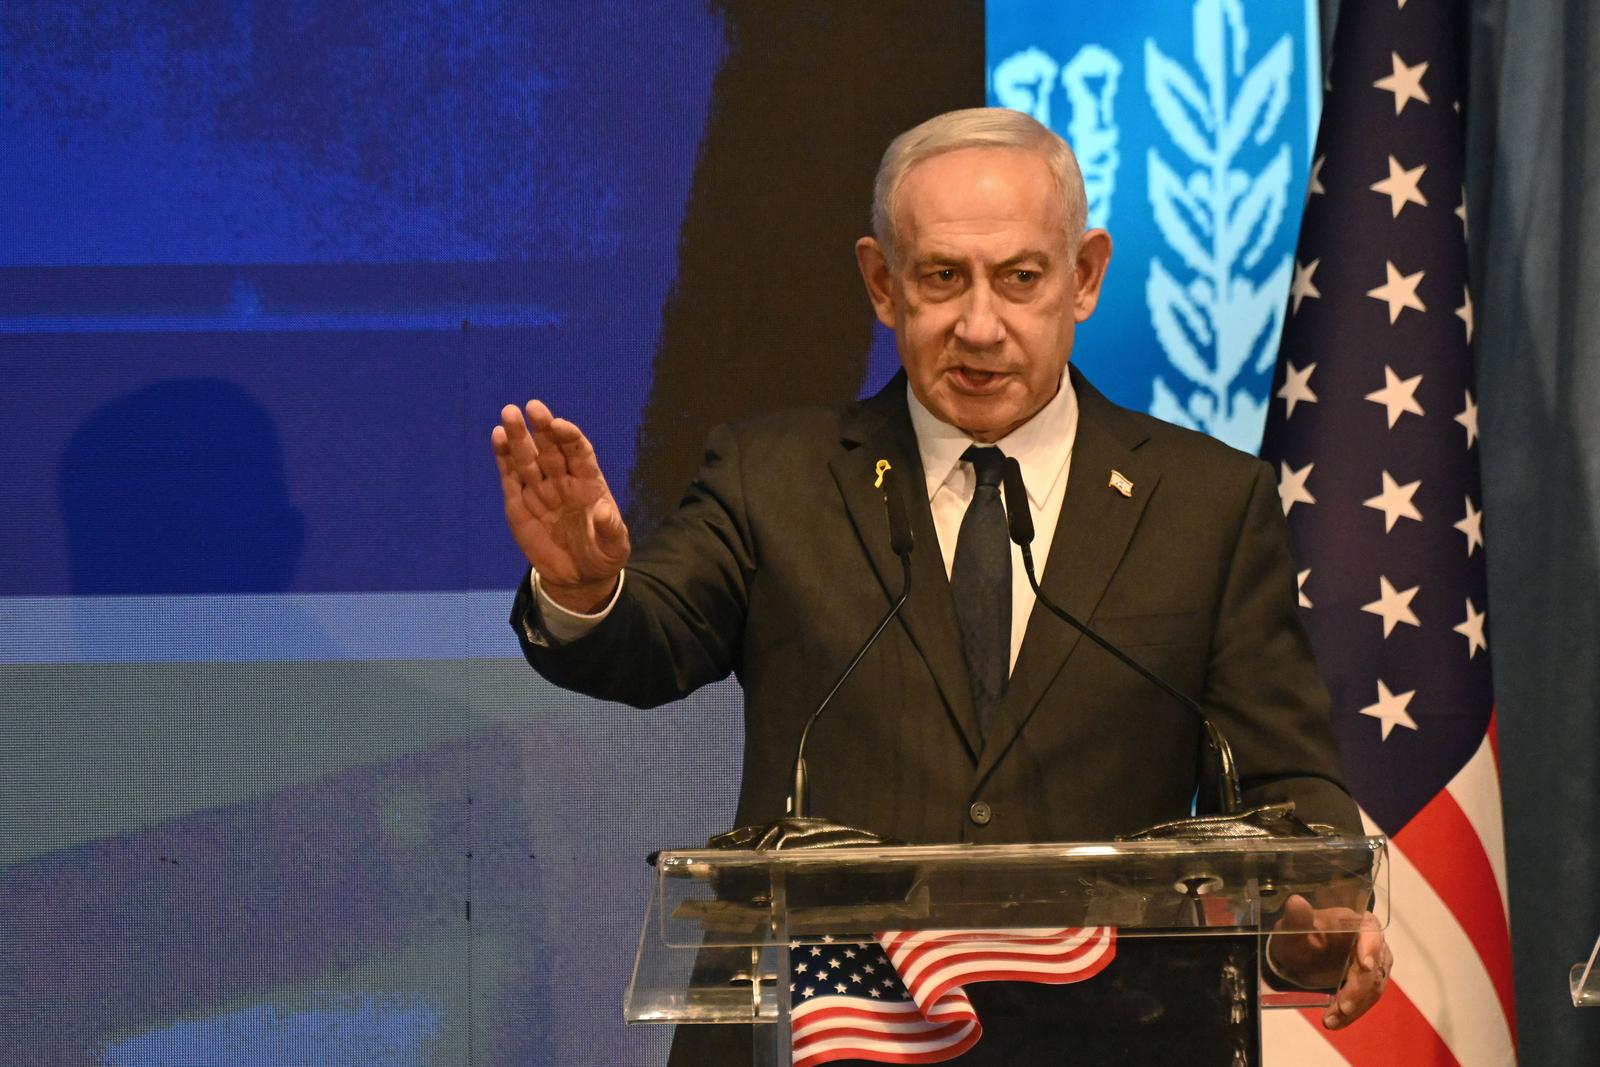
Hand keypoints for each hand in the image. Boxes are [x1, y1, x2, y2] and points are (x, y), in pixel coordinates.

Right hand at [491, 400, 629, 611]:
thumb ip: (610, 529)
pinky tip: (498, 436)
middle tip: (533, 407)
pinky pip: (510, 476)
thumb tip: (604, 511)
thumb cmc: (602, 555)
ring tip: (509, 413)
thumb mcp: (614, 547)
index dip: (570, 438)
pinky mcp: (518, 503)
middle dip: (542, 428)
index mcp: (589, 484)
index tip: (560, 425)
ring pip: (528, 458)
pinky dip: (503, 457)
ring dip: (518, 436)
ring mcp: (539, 490)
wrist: (578, 577)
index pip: (580, 453)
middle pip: (551, 449)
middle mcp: (563, 481)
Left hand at [1270, 894, 1391, 1029]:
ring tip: (1332, 1020)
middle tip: (1342, 1007)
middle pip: (1375, 965)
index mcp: (1354, 921)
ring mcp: (1374, 963)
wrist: (1297, 954)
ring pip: (1373, 987)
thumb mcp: (1293, 928)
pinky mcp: (1370, 982)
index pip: (1371, 929)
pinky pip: (1367, 999)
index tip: (1365, 965)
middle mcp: (1370, 941)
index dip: (1371, 946)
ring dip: (1356, 1006)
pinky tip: (1335, 1021)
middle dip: (1359, 988)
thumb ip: (1296, 917)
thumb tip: (1296, 902)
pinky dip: (1353, 1012)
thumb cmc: (1299, 936)